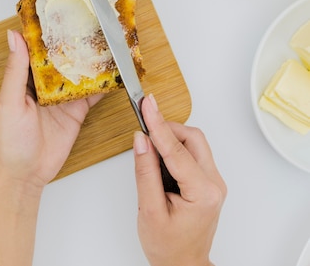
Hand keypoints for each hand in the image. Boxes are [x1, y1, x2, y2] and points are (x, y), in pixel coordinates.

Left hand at [0, 30, 101, 265]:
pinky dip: (104, 84)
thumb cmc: (9, 141)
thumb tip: (13, 36)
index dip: (45, 30)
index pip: (35, 48)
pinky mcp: (76, 112)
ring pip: (79, 72)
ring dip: (91, 58)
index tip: (57, 8)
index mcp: (23, 78)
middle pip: (61, 57)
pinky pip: (92, 94)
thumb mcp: (9, 102)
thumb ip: (15, 70)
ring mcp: (62, 97)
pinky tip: (116, 71)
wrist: (25, 174)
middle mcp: (43, 84)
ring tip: (107, 38)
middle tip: (90, 18)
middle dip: (74, 40)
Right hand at [133, 94, 225, 265]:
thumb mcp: (149, 210)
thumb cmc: (167, 245)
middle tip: (143, 121)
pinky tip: (156, 156)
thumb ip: (145, 172)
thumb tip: (141, 140)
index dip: (158, 125)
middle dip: (167, 128)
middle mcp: (214, 183)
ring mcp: (212, 182)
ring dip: (170, 138)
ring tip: (146, 145)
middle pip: (192, 138)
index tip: (147, 105)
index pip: (177, 150)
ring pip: (193, 143)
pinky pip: (190, 154)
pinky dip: (173, 149)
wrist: (182, 264)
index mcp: (203, 192)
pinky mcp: (205, 181)